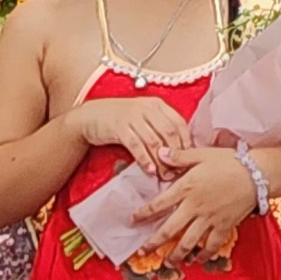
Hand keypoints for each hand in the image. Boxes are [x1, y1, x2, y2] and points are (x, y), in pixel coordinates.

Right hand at [61, 96, 191, 177]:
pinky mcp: (119, 126)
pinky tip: (149, 170)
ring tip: (165, 175)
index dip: (186, 142)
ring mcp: (132, 116)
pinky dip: (144, 159)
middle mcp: (147, 107)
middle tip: (178, 171)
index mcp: (157, 104)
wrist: (92, 116)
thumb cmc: (122, 120)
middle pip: (169, 133)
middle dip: (175, 154)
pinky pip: (136, 145)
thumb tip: (181, 150)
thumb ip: (160, 128)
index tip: (188, 159)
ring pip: (153, 141)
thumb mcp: (144, 118)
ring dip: (161, 161)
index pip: (179, 123)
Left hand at [132, 147, 258, 264]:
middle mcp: (194, 207)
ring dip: (176, 254)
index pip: (159, 204)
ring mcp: (210, 219)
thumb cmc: (229, 161)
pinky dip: (204, 255)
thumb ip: (180, 156)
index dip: (144, 214)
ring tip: (167, 262)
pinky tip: (198, 260)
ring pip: (188, 242)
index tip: (133, 220)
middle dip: (153, 243)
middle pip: (169, 230)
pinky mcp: (224, 226)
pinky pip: (212, 245)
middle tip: (142, 252)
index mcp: (186, 188)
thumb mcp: (202, 154)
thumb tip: (160, 153)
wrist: (257, 173)